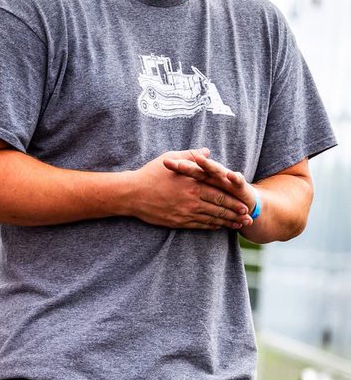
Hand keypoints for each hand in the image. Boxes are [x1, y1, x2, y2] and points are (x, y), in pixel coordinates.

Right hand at [125, 149, 252, 230]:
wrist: (131, 193)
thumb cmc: (150, 174)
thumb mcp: (170, 158)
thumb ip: (191, 155)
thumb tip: (207, 151)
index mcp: (192, 184)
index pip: (219, 193)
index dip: (233, 199)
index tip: (245, 203)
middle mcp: (191, 199)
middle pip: (219, 207)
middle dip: (235, 213)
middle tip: (247, 216)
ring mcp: (185, 212)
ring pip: (211, 218)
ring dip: (226, 222)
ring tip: (238, 225)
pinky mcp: (177, 221)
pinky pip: (199, 225)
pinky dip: (211, 226)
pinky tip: (218, 227)